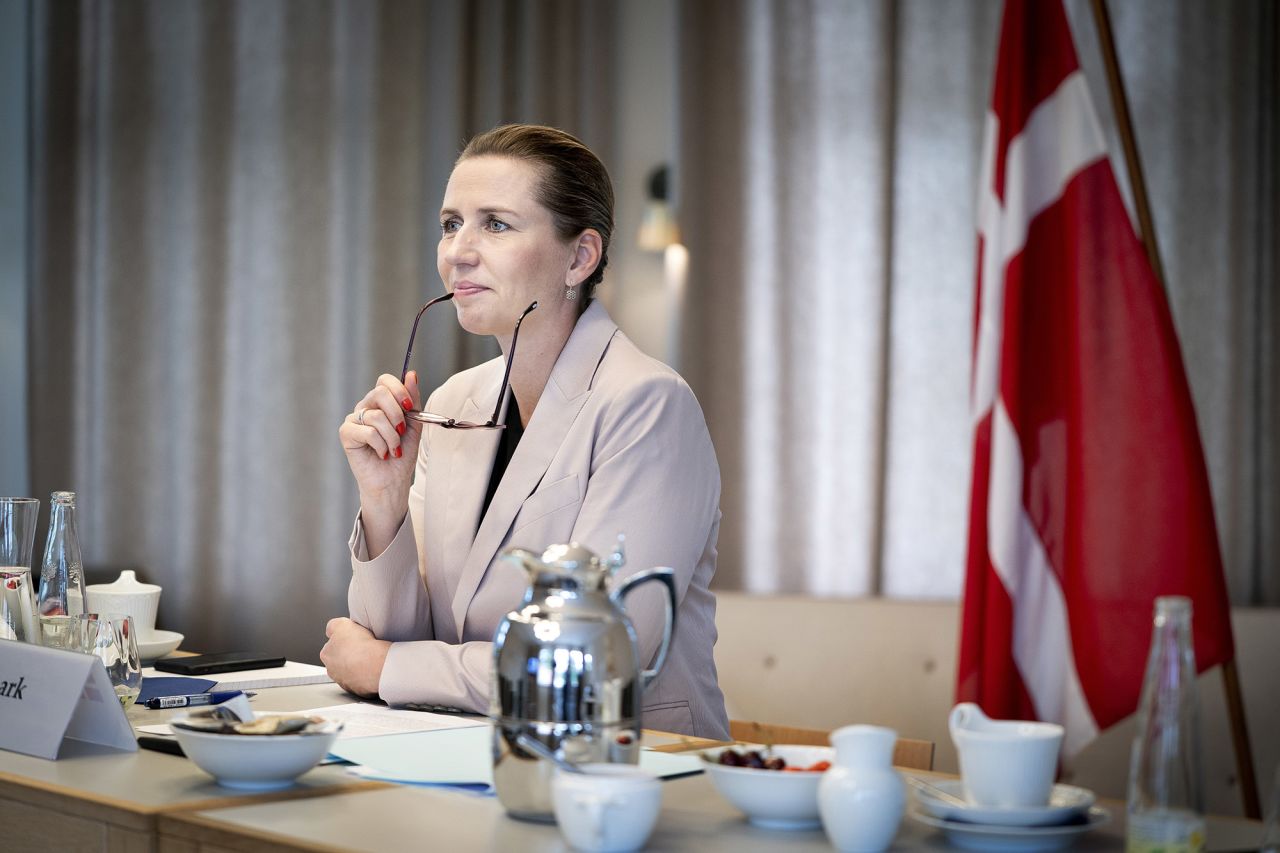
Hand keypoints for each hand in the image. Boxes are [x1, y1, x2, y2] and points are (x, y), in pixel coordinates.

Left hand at [320, 618, 389, 697]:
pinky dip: (366, 676)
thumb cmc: (361, 646)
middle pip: (340, 660)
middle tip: (361, 648)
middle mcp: (332, 670)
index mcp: (326, 654)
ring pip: (350, 671)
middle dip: (349, 655)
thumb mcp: (342, 624)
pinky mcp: (358, 690)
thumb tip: (332, 629)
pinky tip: (373, 668)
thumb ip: (333, 625)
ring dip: (357, 666)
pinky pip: (361, 681)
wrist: (376, 665)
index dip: (343, 641)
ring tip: (369, 658)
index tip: (353, 639)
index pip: (331, 646)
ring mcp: (345, 681)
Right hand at [340, 371, 421, 548]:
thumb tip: (411, 374)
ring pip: (376, 415)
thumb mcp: (414, 424)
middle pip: (380, 392)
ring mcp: (354, 419)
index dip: (399, 390)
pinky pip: (368, 431)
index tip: (410, 407)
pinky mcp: (346, 433)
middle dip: (397, 413)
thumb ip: (412, 400)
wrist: (393, 481)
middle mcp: (365, 407)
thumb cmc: (402, 454)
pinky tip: (382, 454)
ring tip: (394, 450)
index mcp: (381, 402)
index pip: (385, 380)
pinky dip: (381, 445)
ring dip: (392, 436)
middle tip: (402, 430)